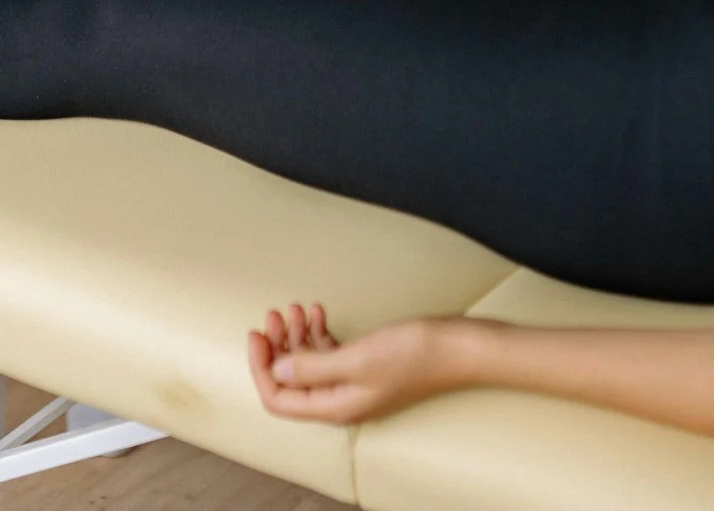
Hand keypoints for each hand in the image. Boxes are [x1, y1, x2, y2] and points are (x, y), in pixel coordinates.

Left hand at [247, 303, 464, 424]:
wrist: (457, 348)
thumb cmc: (414, 354)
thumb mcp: (357, 359)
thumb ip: (313, 368)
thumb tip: (277, 371)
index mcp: (335, 406)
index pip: (280, 399)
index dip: (262, 368)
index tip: (256, 334)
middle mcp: (341, 398)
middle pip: (291, 379)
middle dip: (278, 346)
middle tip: (275, 314)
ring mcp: (354, 382)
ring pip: (310, 362)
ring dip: (298, 335)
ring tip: (295, 307)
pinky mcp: (366, 365)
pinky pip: (330, 353)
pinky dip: (319, 332)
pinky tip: (318, 311)